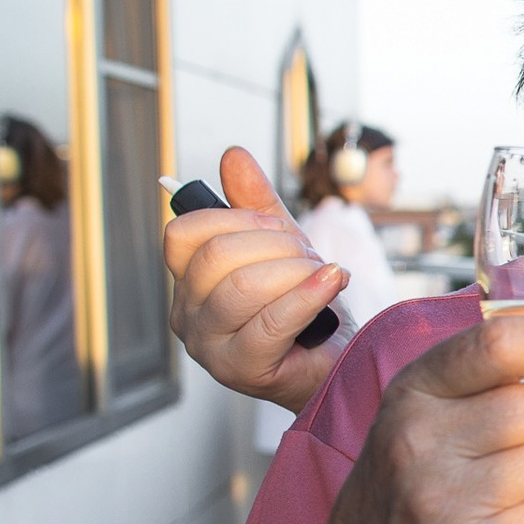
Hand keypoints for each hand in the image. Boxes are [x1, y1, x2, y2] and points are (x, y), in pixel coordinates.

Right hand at [166, 147, 345, 412]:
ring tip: (326, 276)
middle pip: (217, 256)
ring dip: (298, 272)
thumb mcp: (283, 246)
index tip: (280, 227)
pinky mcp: (240, 369)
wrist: (339, 362)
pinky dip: (310, 294)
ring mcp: (208, 346)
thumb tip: (233, 155)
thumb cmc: (307, 307)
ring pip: (243, 286)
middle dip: (278, 245)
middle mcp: (187, 314)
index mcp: (188, 281)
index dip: (238, 218)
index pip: (184, 232)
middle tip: (312, 257)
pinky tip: (334, 281)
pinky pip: (272, 320)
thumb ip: (256, 204)